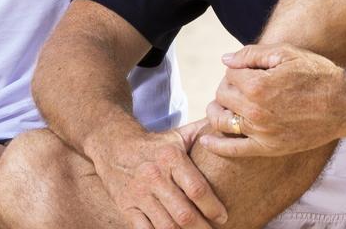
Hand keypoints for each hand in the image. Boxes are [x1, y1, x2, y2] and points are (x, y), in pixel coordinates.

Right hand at [88, 121, 227, 227]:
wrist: (113, 145)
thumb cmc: (156, 144)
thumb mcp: (179, 135)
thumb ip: (205, 133)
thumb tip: (233, 126)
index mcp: (171, 157)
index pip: (196, 188)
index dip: (213, 207)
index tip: (223, 217)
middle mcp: (154, 176)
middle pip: (183, 214)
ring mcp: (138, 193)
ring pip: (166, 227)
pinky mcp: (126, 207)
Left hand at [200, 44, 345, 158]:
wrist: (344, 104)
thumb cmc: (316, 74)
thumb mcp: (286, 53)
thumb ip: (251, 54)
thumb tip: (225, 59)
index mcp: (258, 85)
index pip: (229, 74)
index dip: (236, 70)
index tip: (247, 71)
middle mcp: (255, 111)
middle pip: (223, 96)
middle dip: (228, 87)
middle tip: (241, 85)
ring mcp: (261, 132)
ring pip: (221, 121)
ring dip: (216, 111)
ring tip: (221, 106)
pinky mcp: (268, 148)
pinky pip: (233, 150)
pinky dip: (215, 146)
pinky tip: (205, 140)